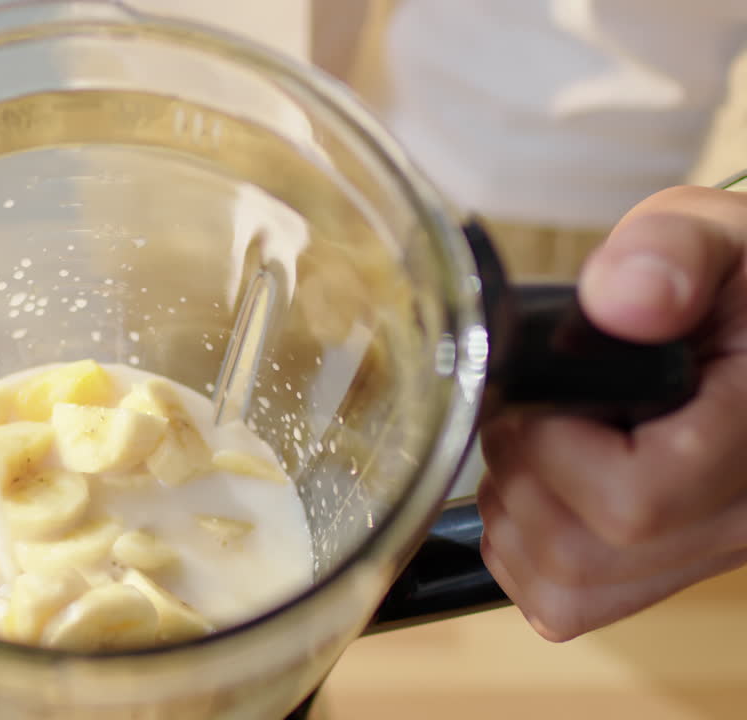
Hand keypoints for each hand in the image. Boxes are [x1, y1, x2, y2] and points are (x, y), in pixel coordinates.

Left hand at [477, 185, 746, 640]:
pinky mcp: (666, 576)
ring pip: (562, 590)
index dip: (552, 448)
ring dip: (514, 510)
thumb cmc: (739, 284)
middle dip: (519, 473)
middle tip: (535, 410)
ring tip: (544, 440)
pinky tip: (546, 482)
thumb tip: (620, 299)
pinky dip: (523, 547)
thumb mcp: (716, 235)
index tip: (547, 393)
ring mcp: (706, 561)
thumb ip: (671, 252)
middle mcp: (740, 525)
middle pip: (580, 555)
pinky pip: (564, 602)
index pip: (633, 500)